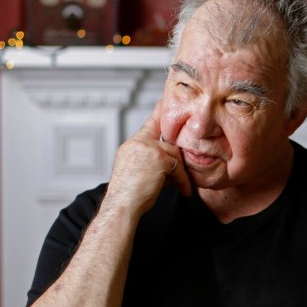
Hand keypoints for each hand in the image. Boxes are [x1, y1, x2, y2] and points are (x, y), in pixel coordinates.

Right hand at [105, 101, 191, 216]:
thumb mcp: (138, 173)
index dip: (159, 113)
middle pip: (169, 145)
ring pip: (175, 156)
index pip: (149, 125)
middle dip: (177, 163)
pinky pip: (179, 168)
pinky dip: (183, 181)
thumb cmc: (129, 196)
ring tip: (182, 189)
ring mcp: (148, 148)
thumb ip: (152, 162)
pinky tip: (183, 191)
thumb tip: (172, 164)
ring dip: (180, 175)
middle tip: (184, 180)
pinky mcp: (159, 158)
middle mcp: (138, 143)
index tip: (165, 101)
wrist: (122, 206)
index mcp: (132, 146)